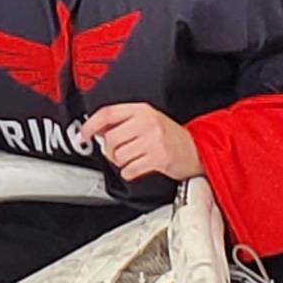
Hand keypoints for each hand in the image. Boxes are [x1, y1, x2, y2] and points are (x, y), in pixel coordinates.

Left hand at [80, 103, 202, 184]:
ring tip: (131, 160)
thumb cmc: (171, 137)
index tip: (84, 134)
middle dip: (110, 151)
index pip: (108, 113)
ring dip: (120, 163)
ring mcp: (153, 140)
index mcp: (142, 110)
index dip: (91, 125)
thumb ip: (124, 122)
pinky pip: (130, 169)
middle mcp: (147, 122)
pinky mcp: (158, 158)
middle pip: (111, 138)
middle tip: (117, 154)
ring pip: (119, 155)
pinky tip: (138, 168)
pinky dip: (129, 172)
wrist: (197, 150)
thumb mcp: (148, 121)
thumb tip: (98, 130)